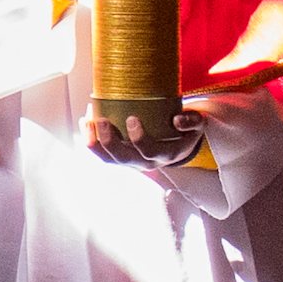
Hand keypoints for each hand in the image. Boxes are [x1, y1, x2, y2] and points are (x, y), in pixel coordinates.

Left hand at [84, 108, 206, 168]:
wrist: (179, 146)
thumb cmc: (186, 132)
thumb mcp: (198, 124)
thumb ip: (193, 121)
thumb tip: (177, 120)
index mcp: (165, 154)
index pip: (149, 152)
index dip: (139, 139)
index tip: (132, 118)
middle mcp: (146, 163)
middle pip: (123, 159)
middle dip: (110, 141)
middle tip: (102, 121)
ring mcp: (131, 162)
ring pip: (108, 159)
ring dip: (95, 143)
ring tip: (87, 122)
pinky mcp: (121, 158)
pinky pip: (102, 154)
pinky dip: (91, 141)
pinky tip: (85, 123)